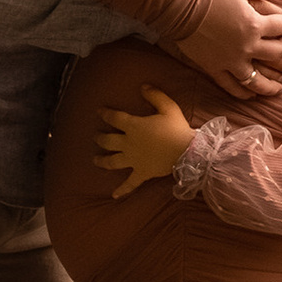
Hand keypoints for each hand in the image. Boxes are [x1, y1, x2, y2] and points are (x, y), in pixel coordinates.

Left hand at [96, 87, 193, 201]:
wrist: (186, 151)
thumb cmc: (176, 128)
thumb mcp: (168, 107)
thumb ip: (154, 95)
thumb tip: (142, 86)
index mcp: (134, 127)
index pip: (115, 118)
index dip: (106, 113)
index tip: (99, 111)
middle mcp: (129, 144)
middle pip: (108, 141)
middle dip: (100, 137)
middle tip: (95, 136)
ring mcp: (133, 160)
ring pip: (112, 161)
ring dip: (102, 160)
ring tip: (95, 159)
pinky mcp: (141, 173)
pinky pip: (129, 183)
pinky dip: (122, 189)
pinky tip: (114, 195)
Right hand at [194, 0, 281, 98]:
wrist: (180, 6)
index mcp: (255, 23)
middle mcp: (247, 45)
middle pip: (276, 54)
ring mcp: (231, 60)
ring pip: (257, 80)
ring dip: (271, 85)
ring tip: (281, 87)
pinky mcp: (214, 68)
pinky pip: (232, 86)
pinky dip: (244, 92)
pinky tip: (252, 95)